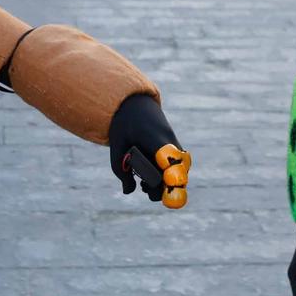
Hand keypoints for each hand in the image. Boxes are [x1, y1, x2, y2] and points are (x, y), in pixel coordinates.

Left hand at [106, 93, 191, 208]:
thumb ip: (121, 170)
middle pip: (177, 172)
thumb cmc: (124, 125)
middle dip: (163, 188)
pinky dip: (164, 179)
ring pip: (179, 174)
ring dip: (163, 185)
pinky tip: (146, 181)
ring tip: (143, 185)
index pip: (168, 155)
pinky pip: (176, 170)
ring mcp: (176, 148)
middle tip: (144, 188)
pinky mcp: (176, 151)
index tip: (168, 180)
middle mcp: (170, 143)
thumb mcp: (116, 145)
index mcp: (154, 137)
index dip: (171, 170)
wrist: (135, 105)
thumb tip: (129, 191)